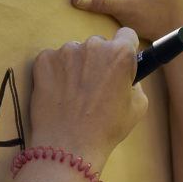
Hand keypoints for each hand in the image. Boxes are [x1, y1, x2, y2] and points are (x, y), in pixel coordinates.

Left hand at [27, 27, 148, 173]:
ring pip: (75, 52)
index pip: (126, 35)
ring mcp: (66, 52)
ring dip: (76, 66)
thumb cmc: (106, 129)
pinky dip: (56, 72)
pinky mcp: (44, 61)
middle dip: (98, 60)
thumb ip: (135, 83)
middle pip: (99, 44)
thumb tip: (127, 77)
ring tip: (75, 95)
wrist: (69, 146)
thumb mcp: (138, 107)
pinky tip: (60, 94)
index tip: (119, 61)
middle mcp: (93, 46)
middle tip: (95, 86)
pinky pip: (53, 60)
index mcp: (120, 54)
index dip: (125, 48)